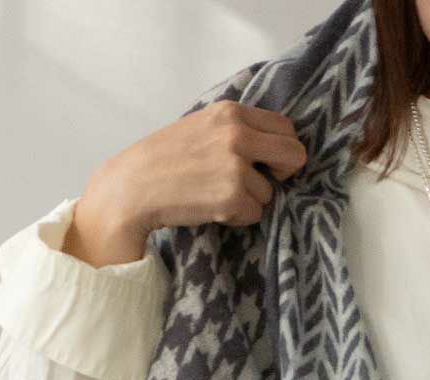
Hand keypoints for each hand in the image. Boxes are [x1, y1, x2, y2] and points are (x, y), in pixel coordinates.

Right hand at [88, 100, 308, 239]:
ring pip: (270, 192)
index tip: (267, 162)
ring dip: (250, 200)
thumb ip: (237, 130)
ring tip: (217, 194)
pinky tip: (212, 207)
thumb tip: (274, 146)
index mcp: (231, 112)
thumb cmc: (166, 159)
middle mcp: (237, 134)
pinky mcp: (232, 196)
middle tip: (262, 183)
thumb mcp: (202, 126)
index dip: (282, 149)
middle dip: (285, 173)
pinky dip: (237, 217)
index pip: (286, 127)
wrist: (134, 186)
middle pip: (295, 155)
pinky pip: (255, 214)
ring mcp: (236, 166)